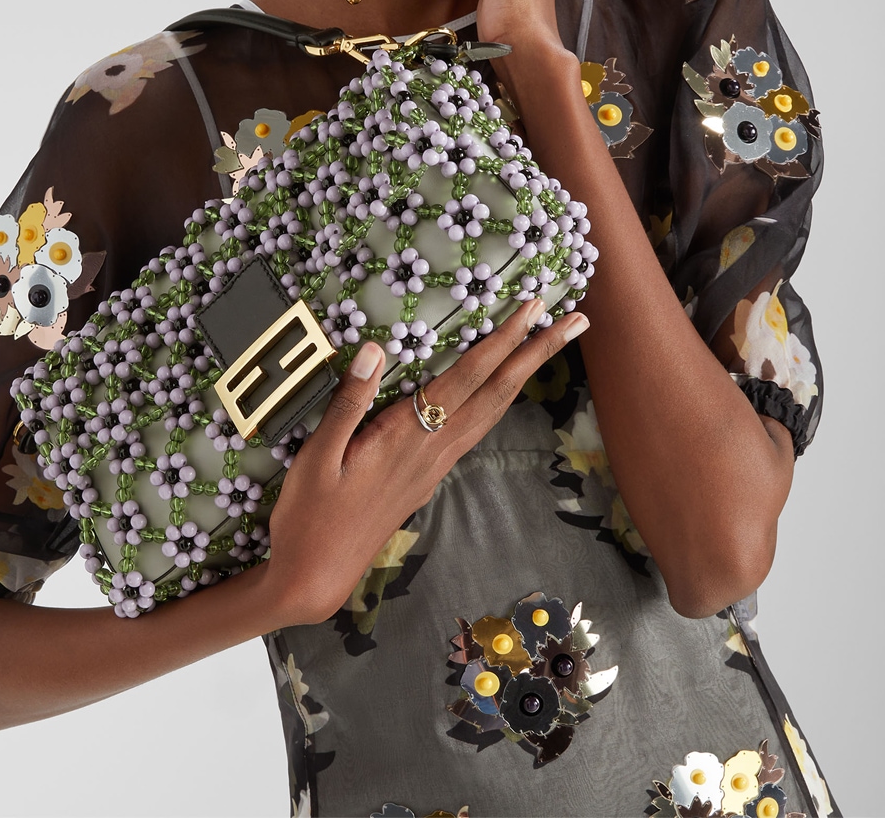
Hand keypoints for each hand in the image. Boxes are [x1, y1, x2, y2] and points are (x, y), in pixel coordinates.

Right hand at [257, 299, 587, 626]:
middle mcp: (431, 450)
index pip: (466, 377)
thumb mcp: (316, 458)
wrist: (316, 576)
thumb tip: (375, 351)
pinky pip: (473, 430)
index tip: (534, 308)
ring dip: (523, 376)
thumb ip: (348, 403)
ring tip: (546, 347)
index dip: (502, 339)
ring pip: (491, 413)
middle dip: (537, 352)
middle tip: (576, 319)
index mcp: (406, 437)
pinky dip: (496, 401)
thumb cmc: (308, 518)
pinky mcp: (426, 479)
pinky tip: (499, 394)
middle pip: (496, 392)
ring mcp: (433, 468)